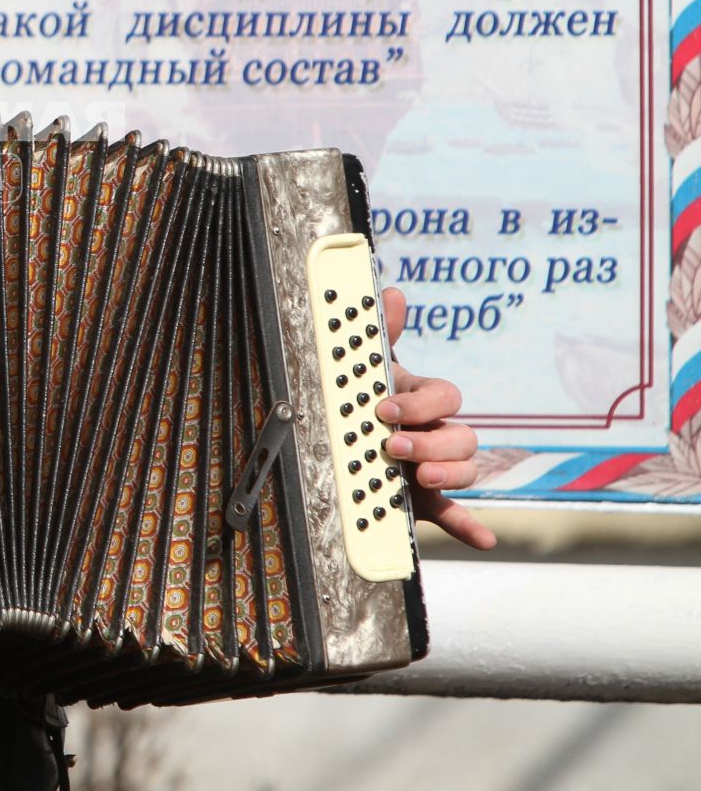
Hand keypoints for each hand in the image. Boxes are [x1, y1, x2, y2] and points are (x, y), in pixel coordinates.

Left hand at [375, 286, 497, 549]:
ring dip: (449, 472)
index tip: (384, 407)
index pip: (443, 396)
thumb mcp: (370, 368)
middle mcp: (436, 432)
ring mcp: (435, 467)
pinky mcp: (428, 499)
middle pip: (462, 435)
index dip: (419, 402)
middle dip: (431, 439)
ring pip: (466, 469)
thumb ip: (382, 334)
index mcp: (422, 400)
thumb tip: (393, 292)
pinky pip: (457, 513)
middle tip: (393, 444)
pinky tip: (484, 539)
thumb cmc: (364, 398)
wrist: (347, 439)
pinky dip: (470, 526)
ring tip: (421, 475)